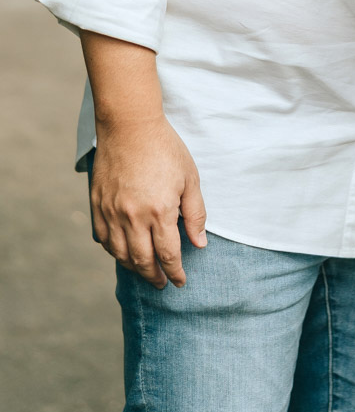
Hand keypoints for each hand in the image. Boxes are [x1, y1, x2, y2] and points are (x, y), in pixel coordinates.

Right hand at [91, 113, 205, 288]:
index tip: (180, 282)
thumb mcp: (190, 179)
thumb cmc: (165, 150)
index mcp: (159, 211)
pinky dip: (114, 251)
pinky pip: (103, 239)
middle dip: (154, 276)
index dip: (175, 271)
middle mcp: (132, 217)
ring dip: (133, 268)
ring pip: (120, 253)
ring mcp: (111, 213)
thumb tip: (199, 244)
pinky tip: (123, 253)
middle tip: (162, 284)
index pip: (168, 253)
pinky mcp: (97, 206)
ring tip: (145, 273)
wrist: (129, 127)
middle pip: (142, 259)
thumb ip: (196, 214)